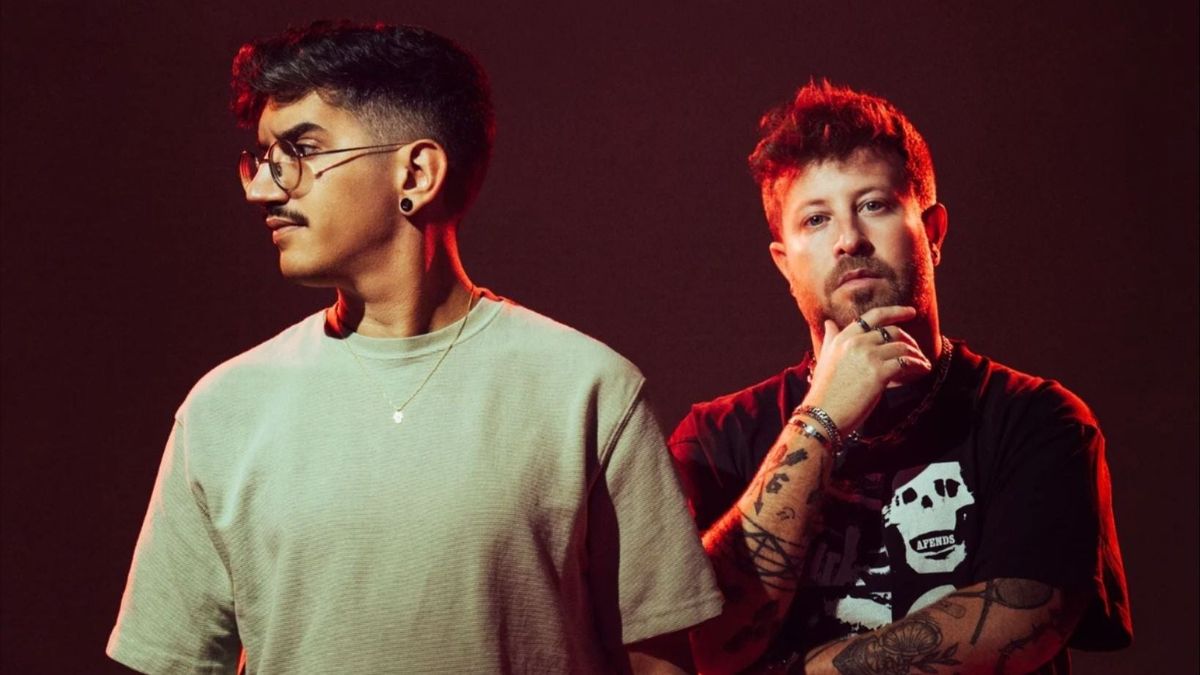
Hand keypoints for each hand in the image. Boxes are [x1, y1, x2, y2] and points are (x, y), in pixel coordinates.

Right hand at [804, 306, 932, 433]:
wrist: (822, 414)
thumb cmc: (823, 391)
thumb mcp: (824, 359)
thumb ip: (830, 339)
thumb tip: (829, 323)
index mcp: (843, 338)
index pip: (873, 316)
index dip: (895, 311)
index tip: (910, 312)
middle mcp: (856, 342)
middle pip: (892, 331)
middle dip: (909, 339)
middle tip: (916, 349)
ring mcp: (868, 356)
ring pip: (902, 347)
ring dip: (916, 354)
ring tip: (921, 363)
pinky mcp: (878, 373)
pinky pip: (906, 363)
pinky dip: (918, 365)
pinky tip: (923, 370)